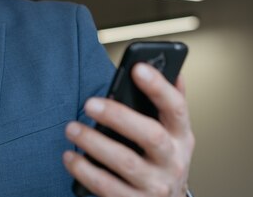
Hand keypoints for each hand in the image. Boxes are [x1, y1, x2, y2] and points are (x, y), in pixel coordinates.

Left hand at [63, 63, 194, 196]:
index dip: (159, 87)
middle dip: (118, 116)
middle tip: (89, 103)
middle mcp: (173, 161)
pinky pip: (106, 187)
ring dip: (94, 143)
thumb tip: (173, 69)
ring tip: (71, 128)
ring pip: (125, 162)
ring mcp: (155, 185)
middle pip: (151, 135)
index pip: (176, 107)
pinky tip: (70, 157)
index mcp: (181, 137)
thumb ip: (171, 103)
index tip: (137, 68)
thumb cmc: (163, 160)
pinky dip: (84, 170)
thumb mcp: (174, 134)